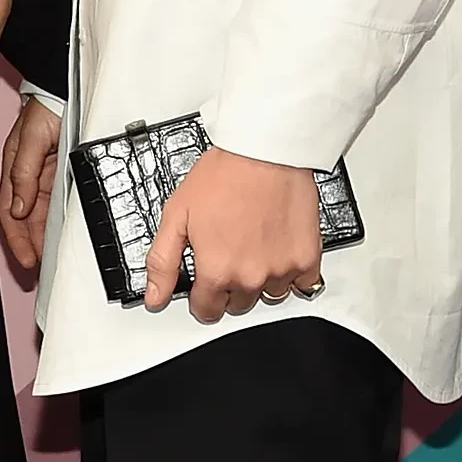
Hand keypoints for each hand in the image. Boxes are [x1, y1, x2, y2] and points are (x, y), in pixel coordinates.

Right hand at [0, 97, 61, 271]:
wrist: (67, 92)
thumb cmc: (45, 108)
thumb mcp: (31, 139)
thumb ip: (23, 173)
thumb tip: (19, 208)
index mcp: (12, 170)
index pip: (9, 213)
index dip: (15, 238)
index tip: (25, 258)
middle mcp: (26, 178)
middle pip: (24, 220)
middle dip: (29, 245)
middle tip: (38, 267)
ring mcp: (43, 178)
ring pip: (40, 216)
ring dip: (42, 238)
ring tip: (49, 258)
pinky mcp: (61, 176)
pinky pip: (56, 206)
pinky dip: (56, 223)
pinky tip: (61, 236)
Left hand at [143, 148, 322, 322]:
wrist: (264, 150)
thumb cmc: (224, 175)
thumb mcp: (176, 216)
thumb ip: (163, 263)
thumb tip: (154, 297)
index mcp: (216, 271)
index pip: (207, 311)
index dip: (201, 297)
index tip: (204, 283)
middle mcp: (250, 277)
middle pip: (237, 305)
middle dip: (230, 286)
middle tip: (229, 252)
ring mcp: (281, 270)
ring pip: (268, 295)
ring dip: (260, 280)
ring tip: (253, 246)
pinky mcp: (307, 258)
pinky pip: (303, 284)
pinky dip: (292, 273)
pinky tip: (279, 250)